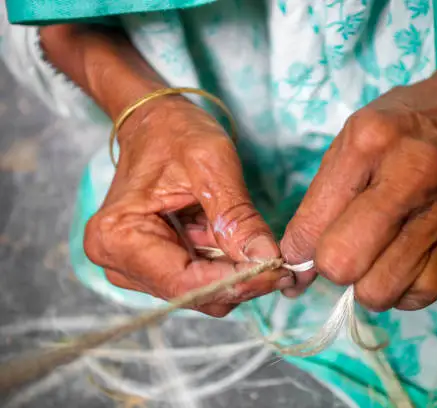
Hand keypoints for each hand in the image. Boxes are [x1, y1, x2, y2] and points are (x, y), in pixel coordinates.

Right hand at [84, 97, 292, 315]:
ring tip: (264, 249)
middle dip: (241, 281)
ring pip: (200, 292)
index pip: (184, 281)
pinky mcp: (154, 266)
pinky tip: (244, 245)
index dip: (236, 282)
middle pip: (192, 293)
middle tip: (282, 262)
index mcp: (118, 237)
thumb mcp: (211, 165)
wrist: (155, 123)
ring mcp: (134, 267)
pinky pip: (199, 280)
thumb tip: (266, 258)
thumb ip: (236, 216)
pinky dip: (227, 267)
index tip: (278, 271)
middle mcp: (118, 261)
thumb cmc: (173, 133)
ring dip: (237, 275)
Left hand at [281, 71, 436, 310]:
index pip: (313, 225)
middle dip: (332, 266)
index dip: (297, 250)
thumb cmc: (399, 128)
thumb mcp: (348, 143)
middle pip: (345, 263)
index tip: (300, 254)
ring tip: (372, 256)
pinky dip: (400, 290)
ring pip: (380, 290)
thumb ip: (318, 202)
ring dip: (365, 283)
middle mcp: (412, 177)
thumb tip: (297, 266)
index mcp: (369, 143)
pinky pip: (419, 295)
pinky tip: (398, 262)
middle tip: (341, 248)